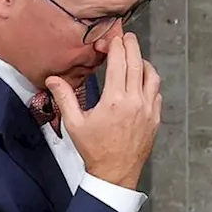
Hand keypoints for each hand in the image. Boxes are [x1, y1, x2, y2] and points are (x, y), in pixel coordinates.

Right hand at [46, 33, 160, 189]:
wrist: (115, 173)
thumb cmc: (95, 151)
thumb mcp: (75, 124)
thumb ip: (64, 98)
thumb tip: (54, 79)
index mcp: (115, 100)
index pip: (119, 62)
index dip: (115, 46)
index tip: (110, 40)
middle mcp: (135, 101)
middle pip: (137, 62)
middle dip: (131, 46)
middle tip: (126, 37)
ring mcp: (148, 109)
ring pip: (152, 75)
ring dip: (143, 62)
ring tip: (134, 57)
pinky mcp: (155, 118)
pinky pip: (157, 92)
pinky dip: (150, 81)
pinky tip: (142, 81)